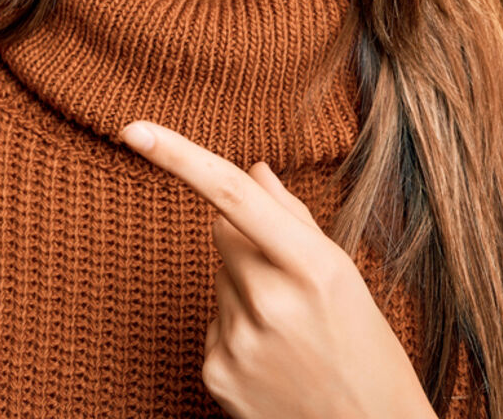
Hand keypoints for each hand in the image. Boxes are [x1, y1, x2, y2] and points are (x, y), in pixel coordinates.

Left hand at [120, 120, 435, 418]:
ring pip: (218, 276)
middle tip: (292, 285)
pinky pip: (212, 321)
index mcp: (313, 268)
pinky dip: (236, 328)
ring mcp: (238, 341)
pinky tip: (272, 358)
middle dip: (247, 241)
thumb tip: (253, 170)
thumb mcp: (347, 279)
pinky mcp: (215, 372)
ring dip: (244, 287)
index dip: (179, 157)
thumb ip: (294, 220)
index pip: (233, 196)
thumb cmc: (368, 353)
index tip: (134, 130)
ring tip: (289, 331)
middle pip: (222, 232)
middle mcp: (270, 302)